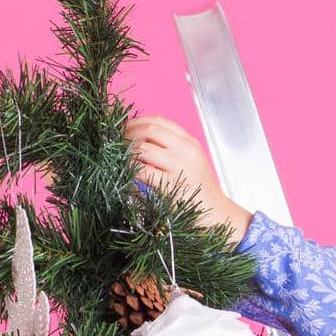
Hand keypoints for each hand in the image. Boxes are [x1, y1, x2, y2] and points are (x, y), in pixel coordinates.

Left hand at [123, 114, 251, 244]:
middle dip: (128, 133)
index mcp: (190, 142)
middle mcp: (186, 150)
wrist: (217, 214)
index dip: (137, 121)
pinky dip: (129, 169)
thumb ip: (172, 148)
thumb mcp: (191, 162)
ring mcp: (179, 166)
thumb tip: (139, 139)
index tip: (125, 128)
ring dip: (126, 151)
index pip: (159, 121)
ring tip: (120, 158)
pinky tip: (127, 173)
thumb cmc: (200, 191)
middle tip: (117, 142)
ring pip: (143, 147)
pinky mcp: (170, 185)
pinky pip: (141, 171)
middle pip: (149, 129)